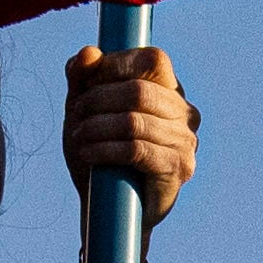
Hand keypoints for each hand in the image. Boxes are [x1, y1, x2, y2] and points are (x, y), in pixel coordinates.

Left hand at [60, 42, 196, 221]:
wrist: (108, 210)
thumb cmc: (98, 154)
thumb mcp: (83, 110)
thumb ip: (83, 78)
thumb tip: (88, 52)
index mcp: (170, 91)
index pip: (153, 59)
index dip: (116, 64)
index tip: (87, 84)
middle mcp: (185, 113)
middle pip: (139, 90)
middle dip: (98, 99)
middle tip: (76, 115)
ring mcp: (186, 141)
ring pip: (134, 121)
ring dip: (96, 127)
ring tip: (79, 138)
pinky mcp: (178, 169)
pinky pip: (137, 150)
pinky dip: (104, 149)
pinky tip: (88, 154)